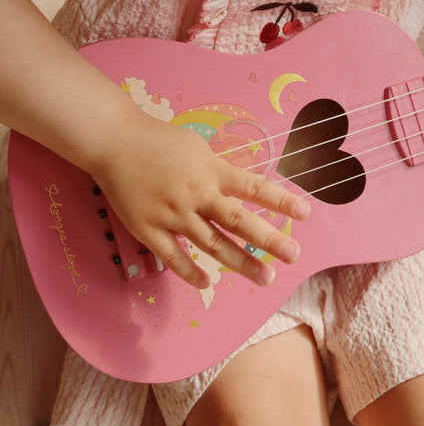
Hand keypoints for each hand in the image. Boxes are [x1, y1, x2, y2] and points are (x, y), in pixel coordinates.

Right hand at [91, 109, 310, 288]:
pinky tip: (208, 284)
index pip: (254, 187)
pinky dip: (191, 273)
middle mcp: (197, 194)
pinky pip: (174, 258)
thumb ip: (218, 170)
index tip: (305, 213)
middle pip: (239, 221)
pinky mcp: (150, 229)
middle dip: (269, 240)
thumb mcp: (197, 148)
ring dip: (241, 263)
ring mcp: (173, 214)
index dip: (281, 201)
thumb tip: (241, 188)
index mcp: (211, 170)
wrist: (115, 142)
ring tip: (265, 278)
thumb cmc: (158, 141)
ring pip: (213, 244)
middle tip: (293, 256)